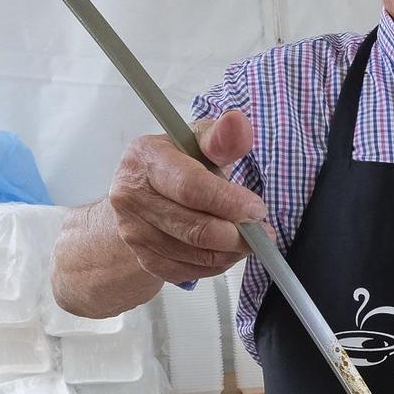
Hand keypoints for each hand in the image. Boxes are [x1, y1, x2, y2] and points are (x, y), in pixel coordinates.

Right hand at [109, 110, 268, 282]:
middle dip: (238, 234)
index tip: (257, 210)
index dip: (229, 202)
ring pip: (196, 254)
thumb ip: (221, 138)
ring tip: (248, 240)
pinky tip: (226, 251)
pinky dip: (216, 265)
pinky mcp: (143, 258)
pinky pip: (189, 271)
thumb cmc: (176, 166)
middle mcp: (132, 195)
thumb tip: (238, 122)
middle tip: (262, 232)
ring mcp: (134, 231)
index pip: (191, 187)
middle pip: (195, 227)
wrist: (140, 196)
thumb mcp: (197, 143)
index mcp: (146, 159)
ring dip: (231, 252)